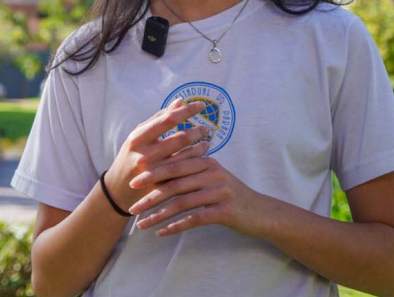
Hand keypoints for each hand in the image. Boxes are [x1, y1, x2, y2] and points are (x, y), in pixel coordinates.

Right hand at [102, 99, 210, 212]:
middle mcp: (144, 155)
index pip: (167, 119)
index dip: (187, 111)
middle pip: (180, 139)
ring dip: (200, 148)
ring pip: (185, 157)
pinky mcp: (160, 187)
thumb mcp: (138, 136)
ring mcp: (153, 173)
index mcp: (138, 138)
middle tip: (207, 128)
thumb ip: (158, 119)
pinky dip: (195, 163)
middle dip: (197, 131)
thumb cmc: (131, 156)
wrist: (117, 189)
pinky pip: (184, 174)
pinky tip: (202, 158)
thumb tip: (180, 102)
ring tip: (207, 142)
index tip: (202, 105)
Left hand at [130, 153, 272, 237]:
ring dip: (158, 215)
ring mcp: (219, 192)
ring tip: (141, 225)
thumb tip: (156, 173)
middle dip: (150, 195)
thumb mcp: (211, 177)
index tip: (133, 183)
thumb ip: (189, 171)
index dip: (152, 174)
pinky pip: (194, 218)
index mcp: (206, 161)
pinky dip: (175, 226)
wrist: (261, 212)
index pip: (173, 165)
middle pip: (174, 183)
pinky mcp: (225, 211)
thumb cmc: (229, 195)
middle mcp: (212, 173)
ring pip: (181, 203)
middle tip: (132, 206)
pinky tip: (161, 232)